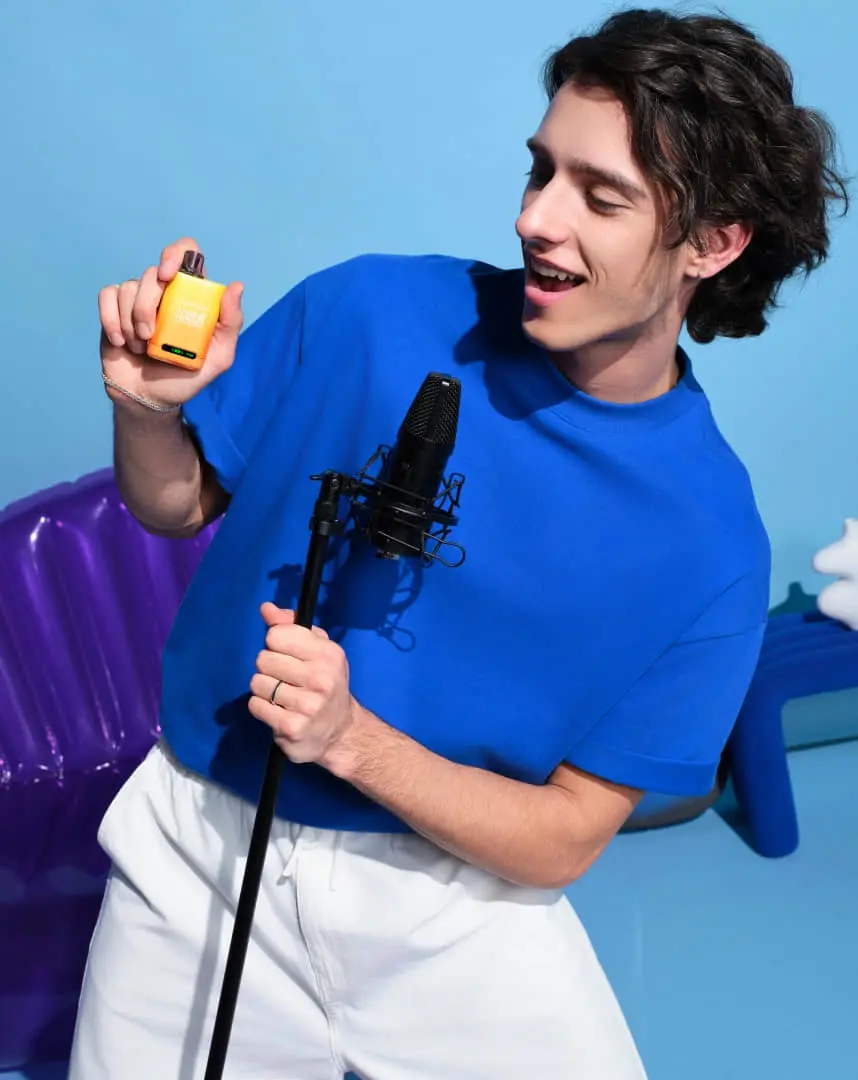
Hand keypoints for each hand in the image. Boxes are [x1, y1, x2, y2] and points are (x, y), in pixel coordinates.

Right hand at [98, 237, 243, 408]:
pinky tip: (120, 342)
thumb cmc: (186, 377)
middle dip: (148, 306)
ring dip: (131, 321)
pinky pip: (107, 296)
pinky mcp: (114, 308)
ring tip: (141, 347)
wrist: (151, 398)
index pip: (186, 252)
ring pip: (128, 286)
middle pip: (152, 272)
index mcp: (191, 295)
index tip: (168, 276)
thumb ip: (230, 324)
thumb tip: (236, 286)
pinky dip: (111, 320)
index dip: (175, 254)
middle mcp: (164, 291)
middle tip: (150, 335)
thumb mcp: (219, 357)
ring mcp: (138, 298)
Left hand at [249, 603, 358, 765]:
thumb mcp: (318, 650)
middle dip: (269, 668)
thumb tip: (266, 608)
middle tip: (286, 679)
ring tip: (282, 696)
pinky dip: (261, 708)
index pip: (277, 635)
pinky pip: (256, 705)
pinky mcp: (291, 727)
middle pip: (263, 659)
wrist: (341, 732)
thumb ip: (291, 626)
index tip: (287, 655)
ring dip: (264, 689)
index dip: (276, 644)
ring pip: (257, 682)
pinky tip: (278, 711)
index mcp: (328, 654)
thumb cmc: (326, 684)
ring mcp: (307, 705)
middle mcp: (320, 678)